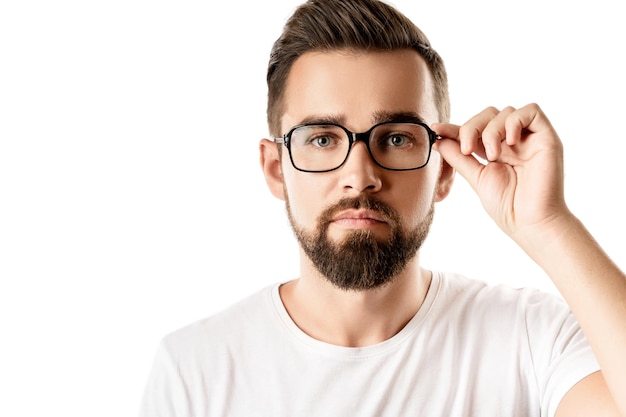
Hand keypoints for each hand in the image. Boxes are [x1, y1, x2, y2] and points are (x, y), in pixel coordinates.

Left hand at [432, 103, 569, 243]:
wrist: (530, 222)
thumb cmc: (507, 206)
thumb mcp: (476, 177)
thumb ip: (459, 158)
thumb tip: (439, 140)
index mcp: (498, 151)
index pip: (475, 130)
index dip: (455, 127)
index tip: (436, 129)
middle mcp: (514, 142)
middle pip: (489, 114)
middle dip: (472, 127)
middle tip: (466, 149)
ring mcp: (530, 139)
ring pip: (506, 111)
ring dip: (491, 130)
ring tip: (492, 155)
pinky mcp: (547, 138)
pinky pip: (532, 111)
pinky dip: (514, 122)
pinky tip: (510, 142)